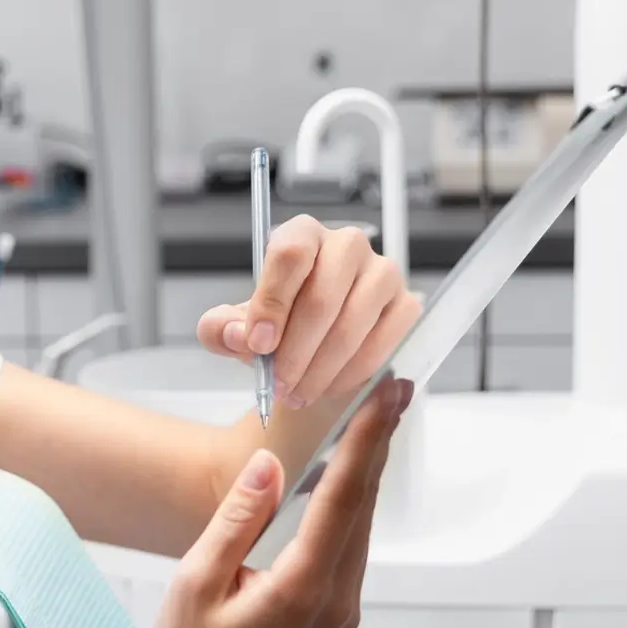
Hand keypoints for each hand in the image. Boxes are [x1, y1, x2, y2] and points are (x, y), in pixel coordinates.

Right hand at [151, 377, 407, 627]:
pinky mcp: (335, 615)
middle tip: (393, 390)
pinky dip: (352, 504)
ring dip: (368, 471)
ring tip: (375, 421)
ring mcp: (341, 611)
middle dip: (379, 443)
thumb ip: (236, 520)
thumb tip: (268, 466)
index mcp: (301, 589)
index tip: (384, 398)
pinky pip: (350, 547)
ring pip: (361, 526)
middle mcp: (334, 601)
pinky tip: (347, 480)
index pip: (343, 499)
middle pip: (363, 507)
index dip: (366, 441)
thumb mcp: (196, 583)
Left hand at [198, 218, 419, 409]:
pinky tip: (329, 387)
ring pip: (352, 323)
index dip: (272, 302)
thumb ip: (221, 328)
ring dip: (321, 368)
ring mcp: (382, 272)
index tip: (258, 344)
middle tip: (278, 384)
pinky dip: (352, 373)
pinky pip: (382, 342)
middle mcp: (347, 244)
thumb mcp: (238, 326)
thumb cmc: (279, 324)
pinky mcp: (405, 304)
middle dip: (295, 350)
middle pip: (322, 295)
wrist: (315, 343)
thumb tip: (236, 335)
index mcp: (302, 234)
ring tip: (298, 394)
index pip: (290, 254)